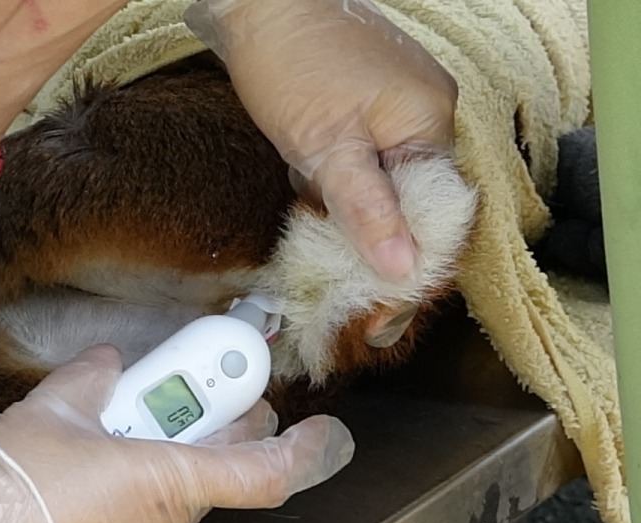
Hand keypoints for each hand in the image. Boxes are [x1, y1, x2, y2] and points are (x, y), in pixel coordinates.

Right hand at [0, 344, 353, 522]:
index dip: (300, 449)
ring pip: (154, 517)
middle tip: (177, 408)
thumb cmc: (2, 489)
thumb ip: (90, 380)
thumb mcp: (46, 412)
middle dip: (193, 443)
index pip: (260, 472)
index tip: (318, 431)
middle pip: (198, 483)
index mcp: (164, 481)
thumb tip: (107, 364)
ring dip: (138, 486)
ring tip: (85, 460)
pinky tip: (63, 508)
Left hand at [185, 0, 457, 280]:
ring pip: (382, 190)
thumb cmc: (291, 62)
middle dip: (377, 252)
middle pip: (414, 208)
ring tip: (321, 253)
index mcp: (428, 126)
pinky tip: (308, 196)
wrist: (257, 5)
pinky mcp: (363, 109)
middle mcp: (423, 118)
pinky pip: (361, 166)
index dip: (411, 273)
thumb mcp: (326, 146)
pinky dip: (336, 189)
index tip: (381, 319)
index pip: (438, 219)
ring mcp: (395, 111)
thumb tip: (403, 266)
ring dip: (351, 222)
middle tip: (346, 298)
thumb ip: (366, 209)